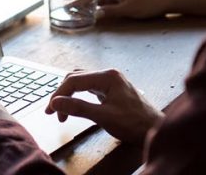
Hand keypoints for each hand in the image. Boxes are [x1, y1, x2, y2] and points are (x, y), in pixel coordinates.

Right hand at [45, 69, 162, 143]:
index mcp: (107, 76)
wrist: (154, 130)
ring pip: (81, 82)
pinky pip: (89, 88)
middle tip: (53, 112)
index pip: (74, 80)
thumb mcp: (103, 117)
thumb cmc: (134, 123)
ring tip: (61, 111)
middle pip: (76, 78)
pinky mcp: (111, 90)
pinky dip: (78, 96)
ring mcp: (110, 82)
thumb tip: (56, 102)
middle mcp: (108, 75)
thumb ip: (78, 108)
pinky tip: (75, 106)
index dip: (59, 95)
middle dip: (62, 94)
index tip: (51, 110)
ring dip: (69, 95)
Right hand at [68, 0, 171, 19]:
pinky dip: (98, 6)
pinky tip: (95, 12)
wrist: (166, 0)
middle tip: (67, 8)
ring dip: (87, 3)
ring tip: (77, 11)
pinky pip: (107, 2)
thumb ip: (110, 11)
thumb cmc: (148, 4)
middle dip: (79, 0)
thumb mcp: (128, 9)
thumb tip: (94, 14)